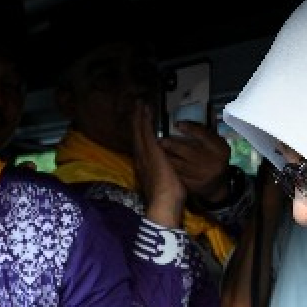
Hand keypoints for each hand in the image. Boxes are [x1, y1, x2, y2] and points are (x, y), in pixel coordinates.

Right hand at [130, 101, 185, 228]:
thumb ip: (164, 173)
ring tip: (140, 103)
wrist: (164, 203)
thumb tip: (169, 170)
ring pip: (140, 131)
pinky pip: (147, 132)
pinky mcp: (151, 151)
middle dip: (137, 121)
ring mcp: (145, 154)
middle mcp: (141, 159)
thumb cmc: (168, 198)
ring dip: (140, 117)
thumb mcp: (165, 182)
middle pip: (137, 136)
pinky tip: (146, 110)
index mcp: (144, 167)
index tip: (141, 123)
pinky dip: (146, 120)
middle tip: (137, 106)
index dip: (140, 133)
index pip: (141, 146)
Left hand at [158, 121, 233, 205]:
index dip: (190, 128)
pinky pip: (179, 175)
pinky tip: (162, 163)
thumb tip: (183, 124)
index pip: (204, 136)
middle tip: (161, 140)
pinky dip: (170, 168)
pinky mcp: (195, 186)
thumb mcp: (216, 144)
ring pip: (181, 165)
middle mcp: (213, 163)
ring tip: (159, 150)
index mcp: (220, 150)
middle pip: (189, 151)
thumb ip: (204, 134)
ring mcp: (204, 176)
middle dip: (173, 145)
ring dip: (168, 157)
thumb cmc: (214, 158)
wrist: (217, 185)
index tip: (177, 124)